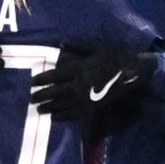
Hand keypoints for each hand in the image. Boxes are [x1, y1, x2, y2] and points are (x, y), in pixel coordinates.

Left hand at [29, 43, 154, 121]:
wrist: (133, 72)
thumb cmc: (116, 55)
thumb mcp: (97, 46)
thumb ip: (78, 46)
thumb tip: (61, 44)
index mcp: (79, 68)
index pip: (55, 75)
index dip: (42, 79)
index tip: (32, 83)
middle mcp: (79, 84)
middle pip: (56, 91)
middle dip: (42, 95)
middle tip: (31, 99)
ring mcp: (86, 97)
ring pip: (63, 104)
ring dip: (50, 107)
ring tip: (39, 110)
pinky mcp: (93, 106)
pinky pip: (76, 113)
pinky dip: (64, 117)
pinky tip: (55, 118)